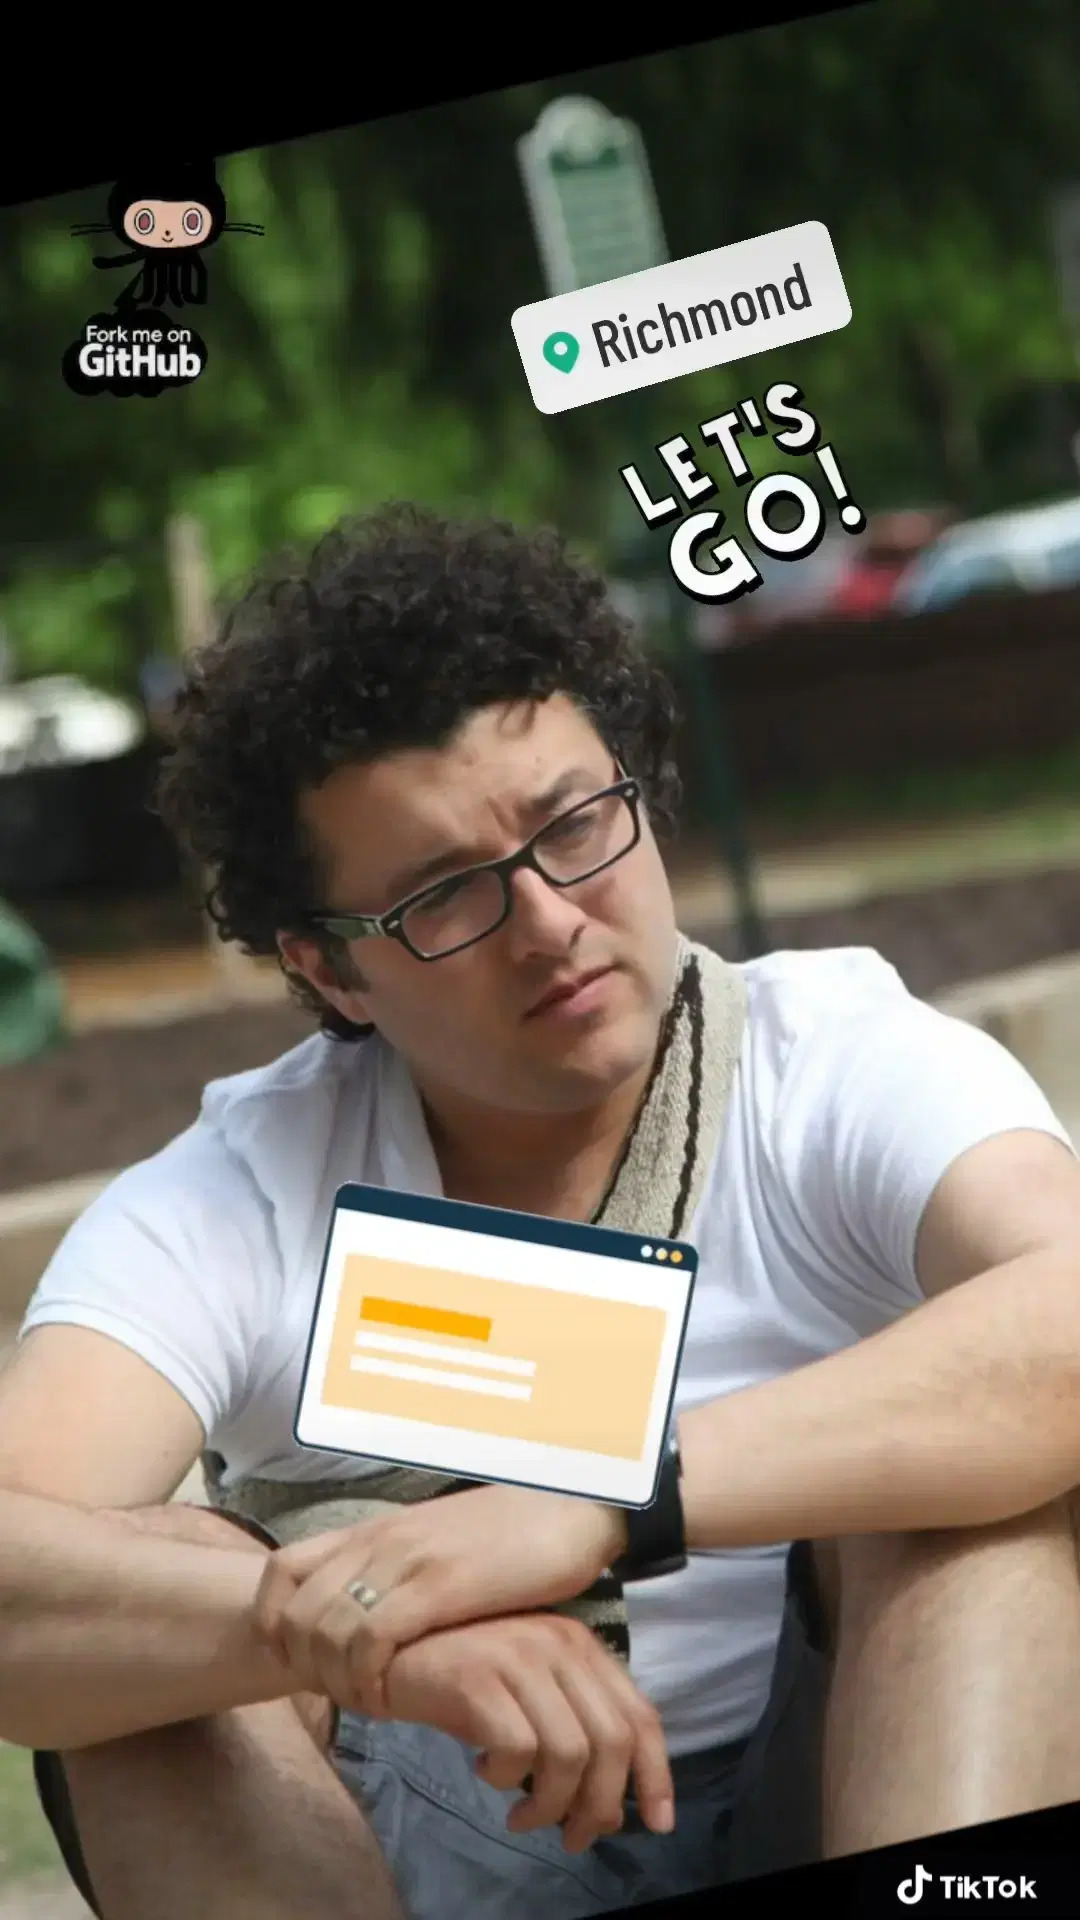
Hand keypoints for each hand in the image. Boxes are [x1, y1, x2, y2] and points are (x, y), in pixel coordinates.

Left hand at [252, 1484, 628, 1712]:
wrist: (573, 1504)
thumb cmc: (511, 1532)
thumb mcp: (437, 1542)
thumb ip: (400, 1567)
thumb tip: (371, 1607)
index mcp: (376, 1529)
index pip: (281, 1569)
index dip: (272, 1623)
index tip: (297, 1662)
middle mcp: (380, 1540)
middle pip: (294, 1611)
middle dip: (302, 1667)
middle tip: (337, 1697)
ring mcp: (407, 1560)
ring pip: (324, 1629)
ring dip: (334, 1681)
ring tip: (366, 1703)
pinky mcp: (441, 1585)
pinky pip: (371, 1639)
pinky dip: (367, 1679)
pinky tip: (390, 1698)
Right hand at [382, 1612, 673, 1852]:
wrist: (388, 1649)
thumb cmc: (464, 1679)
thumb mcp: (531, 1696)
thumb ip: (574, 1732)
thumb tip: (610, 1809)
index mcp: (580, 1645)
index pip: (640, 1715)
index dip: (656, 1775)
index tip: (659, 1823)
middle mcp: (557, 1643)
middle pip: (610, 1742)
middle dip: (599, 1805)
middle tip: (571, 1837)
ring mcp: (518, 1656)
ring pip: (569, 1753)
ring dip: (550, 1804)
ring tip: (522, 1816)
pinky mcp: (478, 1676)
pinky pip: (517, 1749)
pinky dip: (507, 1778)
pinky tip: (485, 1773)